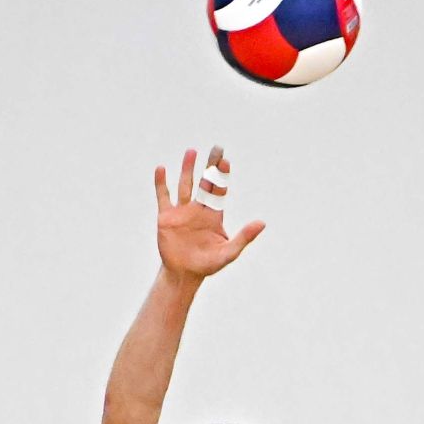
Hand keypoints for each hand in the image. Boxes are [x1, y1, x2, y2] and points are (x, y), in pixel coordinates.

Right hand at [154, 147, 265, 278]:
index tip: (225, 160)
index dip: (222, 175)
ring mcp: (182, 212)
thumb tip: (262, 223)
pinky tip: (161, 169)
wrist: (184, 274)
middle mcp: (198, 209)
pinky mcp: (166, 217)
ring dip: (188, 169)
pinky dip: (161, 184)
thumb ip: (244, 237)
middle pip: (205, 182)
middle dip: (210, 166)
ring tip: (191, 152)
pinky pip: (163, 197)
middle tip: (216, 148)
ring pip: (185, 185)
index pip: (219, 190)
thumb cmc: (208, 265)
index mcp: (214, 215)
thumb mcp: (228, 252)